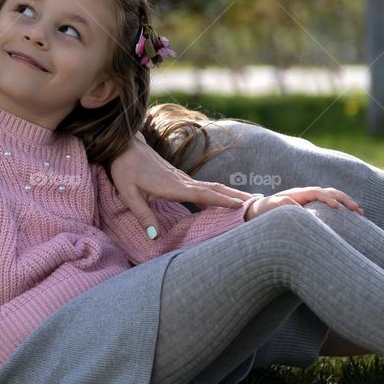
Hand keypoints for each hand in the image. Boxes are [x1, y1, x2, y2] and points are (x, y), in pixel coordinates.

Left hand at [109, 136, 255, 237]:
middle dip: (235, 196)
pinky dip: (219, 193)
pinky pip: (204, 188)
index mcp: (172, 185)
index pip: (201, 194)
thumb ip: (143, 215)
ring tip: (249, 202)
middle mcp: (182, 181)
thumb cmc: (125, 168)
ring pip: (211, 187)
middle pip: (213, 189)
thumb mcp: (128, 193)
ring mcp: (182, 179)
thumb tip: (155, 238)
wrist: (125, 145)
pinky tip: (225, 200)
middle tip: (258, 204)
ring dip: (230, 193)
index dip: (220, 200)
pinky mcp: (180, 179)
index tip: (240, 205)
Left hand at [246, 185, 363, 218]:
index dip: (327, 198)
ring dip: (347, 203)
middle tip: (356, 210)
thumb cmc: (267, 208)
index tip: (336, 207)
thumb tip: (298, 207)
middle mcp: (308, 194)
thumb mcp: (272, 205)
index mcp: (299, 193)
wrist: (263, 209)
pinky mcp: (314, 207)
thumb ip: (283, 203)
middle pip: (330, 191)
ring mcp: (312, 200)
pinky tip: (354, 218)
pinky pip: (331, 206)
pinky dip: (343, 209)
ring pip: (334, 197)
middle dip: (344, 199)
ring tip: (360, 213)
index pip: (317, 192)